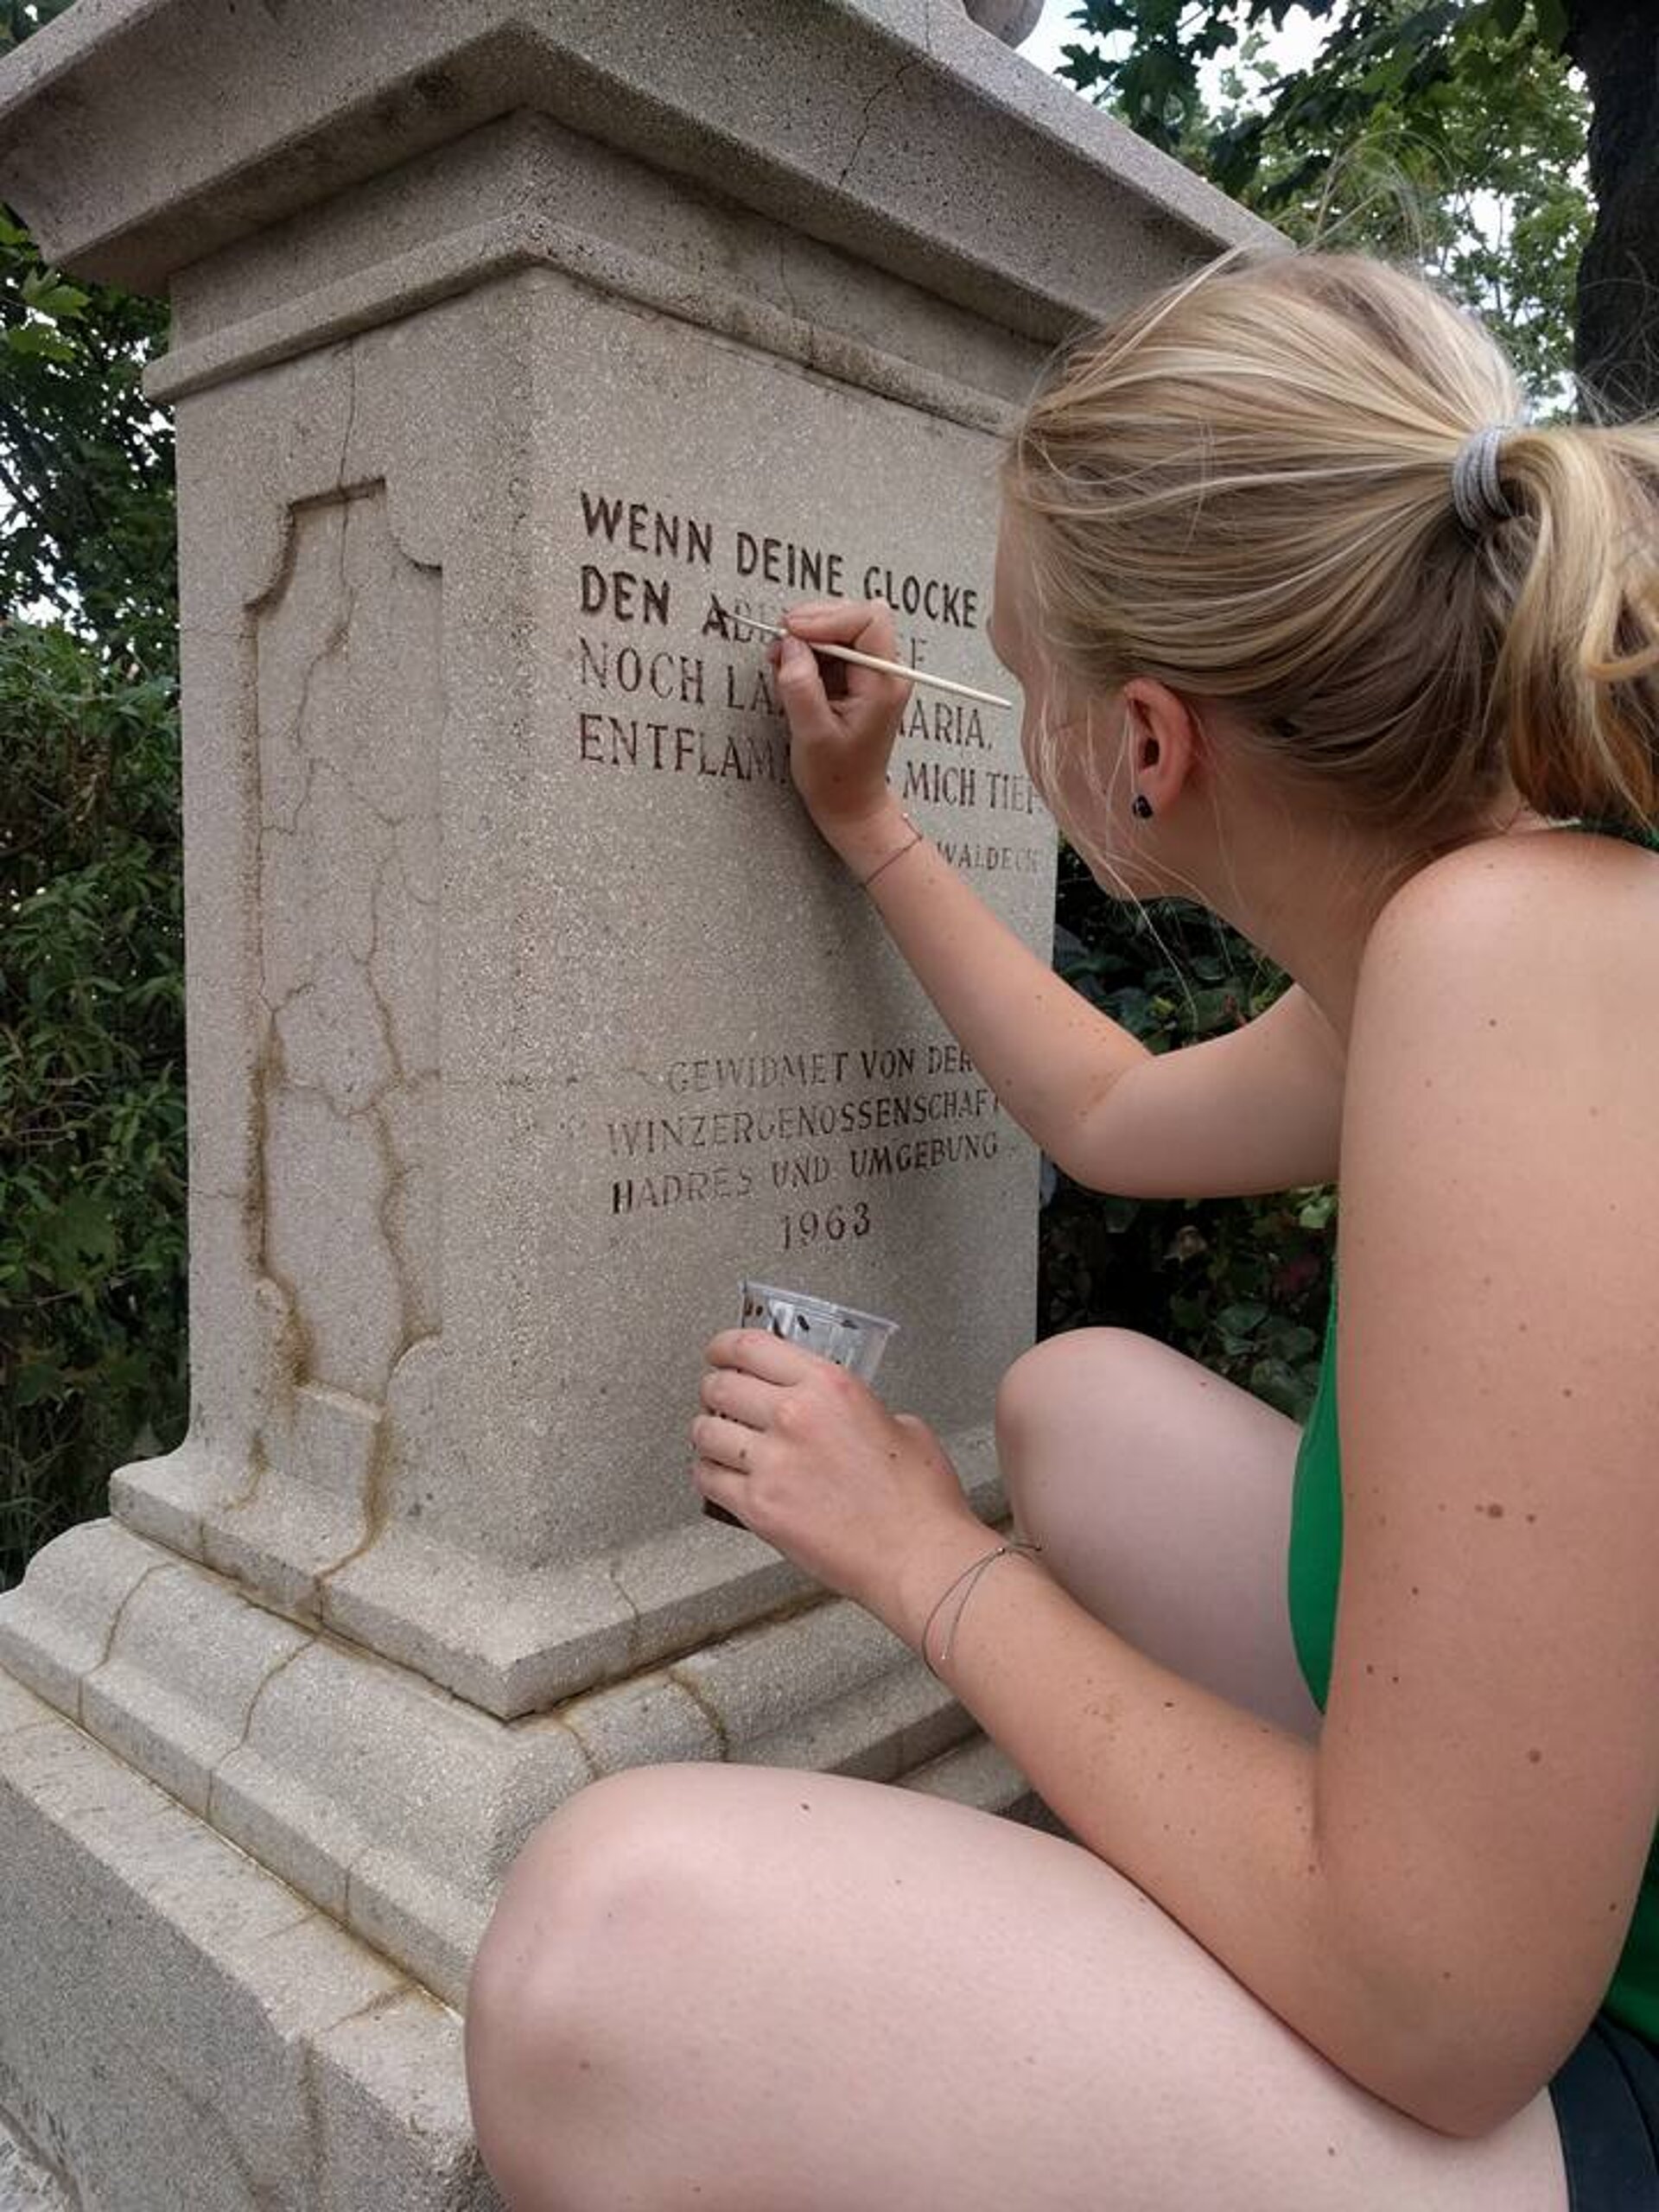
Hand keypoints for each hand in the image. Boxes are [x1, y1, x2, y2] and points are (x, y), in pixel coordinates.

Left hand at [691, 1328, 986, 1640]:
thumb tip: (842, 1417)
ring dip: (707, 1432)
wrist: (916, 1556)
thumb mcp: (902, 1426)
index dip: (724, 1347)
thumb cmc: (918, 1501)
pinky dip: (708, 1474)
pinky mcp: (758, 1506)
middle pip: (721, 1385)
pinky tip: (719, 1474)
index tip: (720, 1352)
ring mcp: (772, 1462)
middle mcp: (794, 1415)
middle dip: (715, 1389)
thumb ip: (860, 1410)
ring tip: (717, 1438)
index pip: (751, 1347)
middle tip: (718, 1396)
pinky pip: (708, 1479)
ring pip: (705, 1431)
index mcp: (829, 1385)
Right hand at [769, 598, 911, 846]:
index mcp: (884, 683)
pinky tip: (792, 672)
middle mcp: (885, 672)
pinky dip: (808, 652)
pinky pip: (833, 648)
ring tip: (781, 661)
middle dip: (813, 624)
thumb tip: (789, 645)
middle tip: (780, 644)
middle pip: (854, 616)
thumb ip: (800, 686)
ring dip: (807, 638)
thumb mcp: (811, 734)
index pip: (868, 620)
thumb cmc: (837, 778)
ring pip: (841, 628)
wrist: (851, 804)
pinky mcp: (857, 679)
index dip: (827, 618)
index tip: (792, 632)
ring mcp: (872, 674)